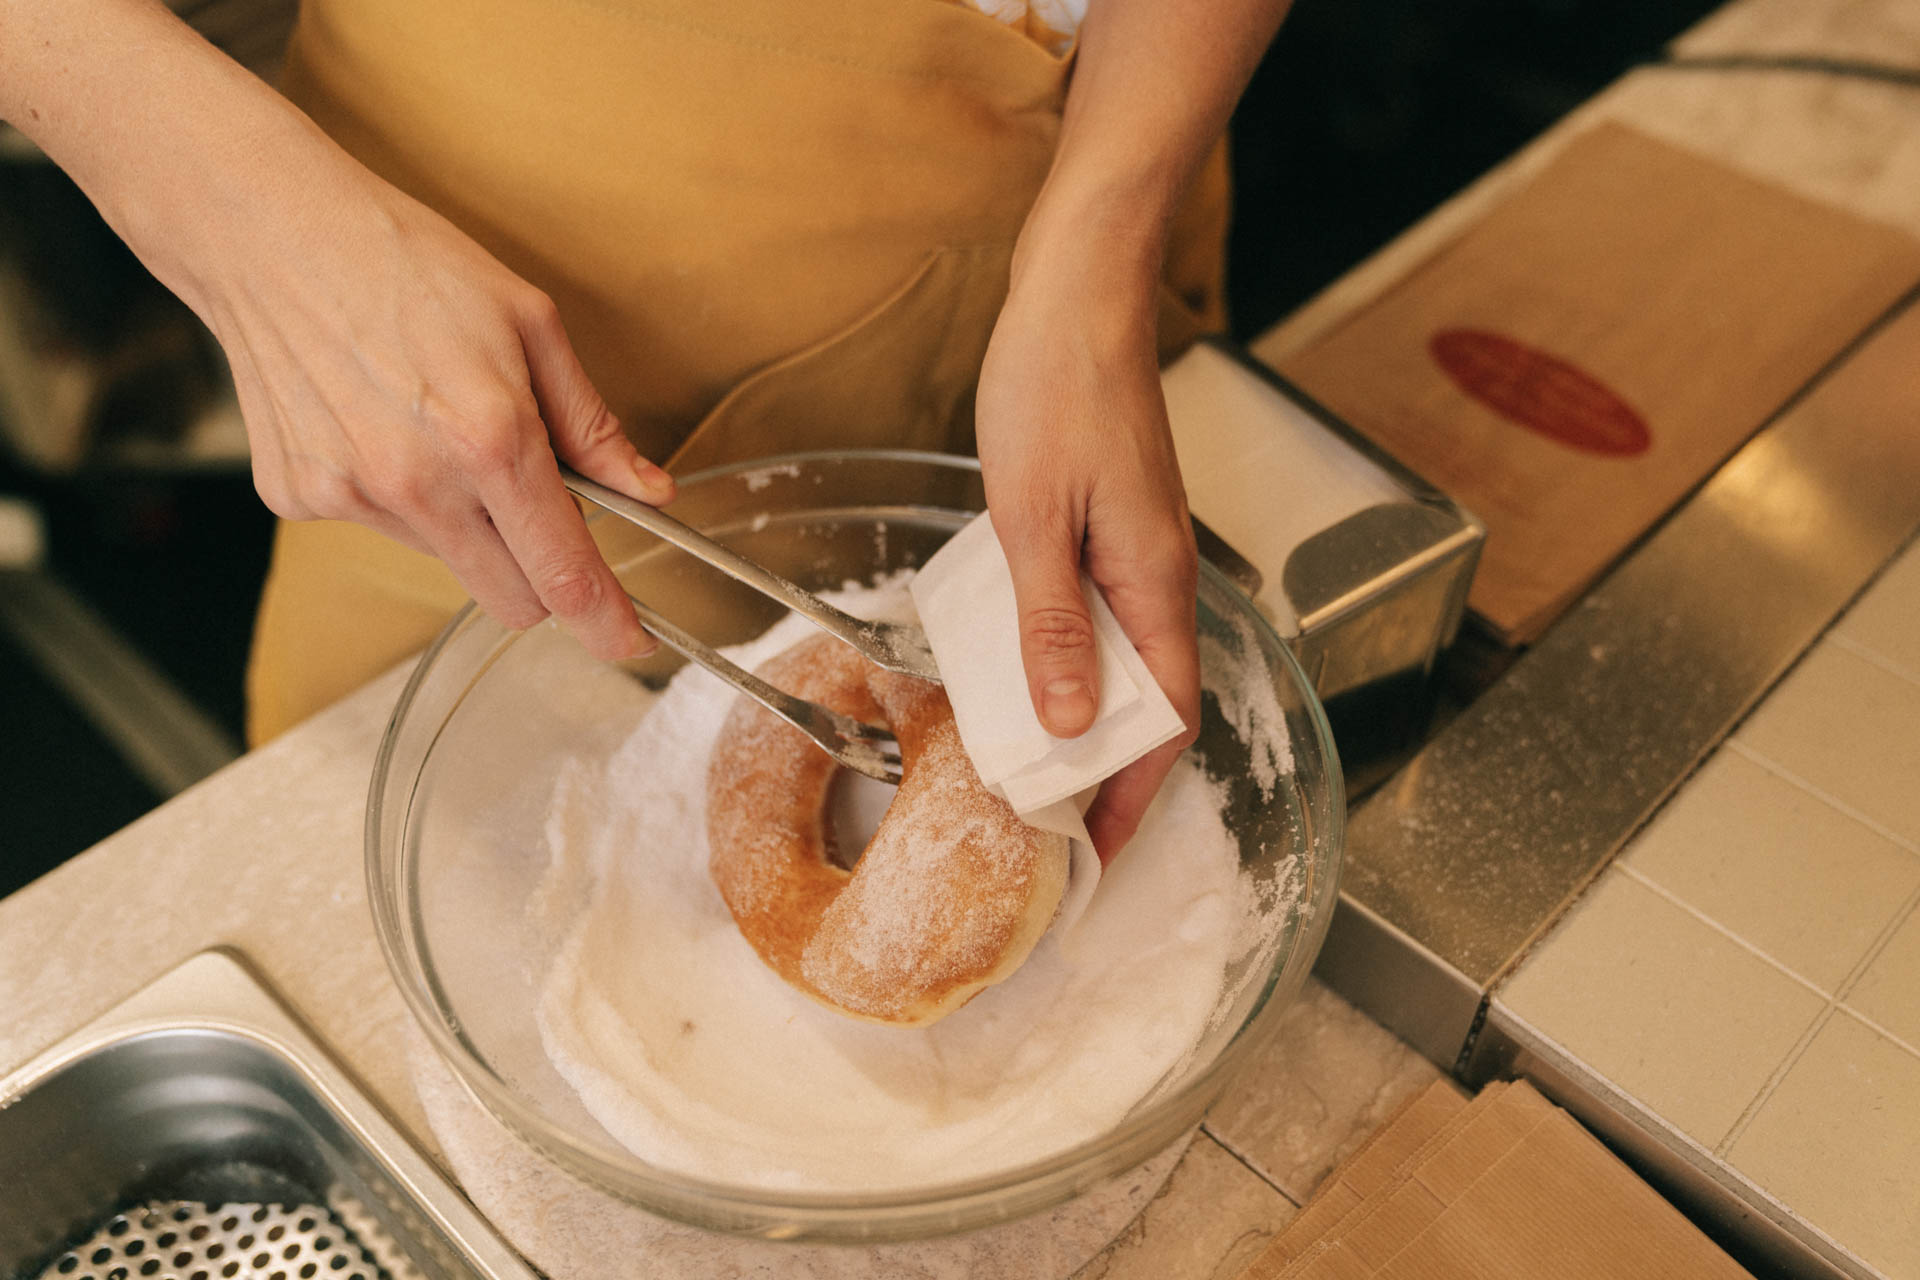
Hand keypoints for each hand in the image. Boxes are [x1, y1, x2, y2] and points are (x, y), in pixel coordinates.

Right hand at [192, 150, 671, 659]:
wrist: (268, 232)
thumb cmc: (409, 262)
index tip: (629, 643)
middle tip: (541, 511)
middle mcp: (417, 483)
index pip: (563, 572)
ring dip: (467, 523)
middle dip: (542, 574)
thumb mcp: (530, 323)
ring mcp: (351, 496)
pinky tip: (379, 424)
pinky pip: (382, 528)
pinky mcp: (300, 498)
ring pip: (449, 561)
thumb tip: (650, 492)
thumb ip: (592, 424)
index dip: (605, 621)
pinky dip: (401, 496)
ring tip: (437, 429)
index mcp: (490, 439)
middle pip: (511, 598)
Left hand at [974, 246, 1199, 861]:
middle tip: (1045, 820)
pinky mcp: (1112, 524)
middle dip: (1106, 771)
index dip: (1131, 795)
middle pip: (1148, 703)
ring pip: (1124, 661)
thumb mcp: (1034, 518)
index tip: (1093, 854)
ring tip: (1029, 762)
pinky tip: (1022, 666)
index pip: (1163, 721)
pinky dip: (1069, 659)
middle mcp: (1159, 576)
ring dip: (1086, 717)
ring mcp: (1138, 549)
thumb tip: (1070, 724)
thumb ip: (1053, 625)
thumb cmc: (1057, 390)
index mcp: (1154, 584)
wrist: (1077, 293)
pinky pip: (1101, 616)